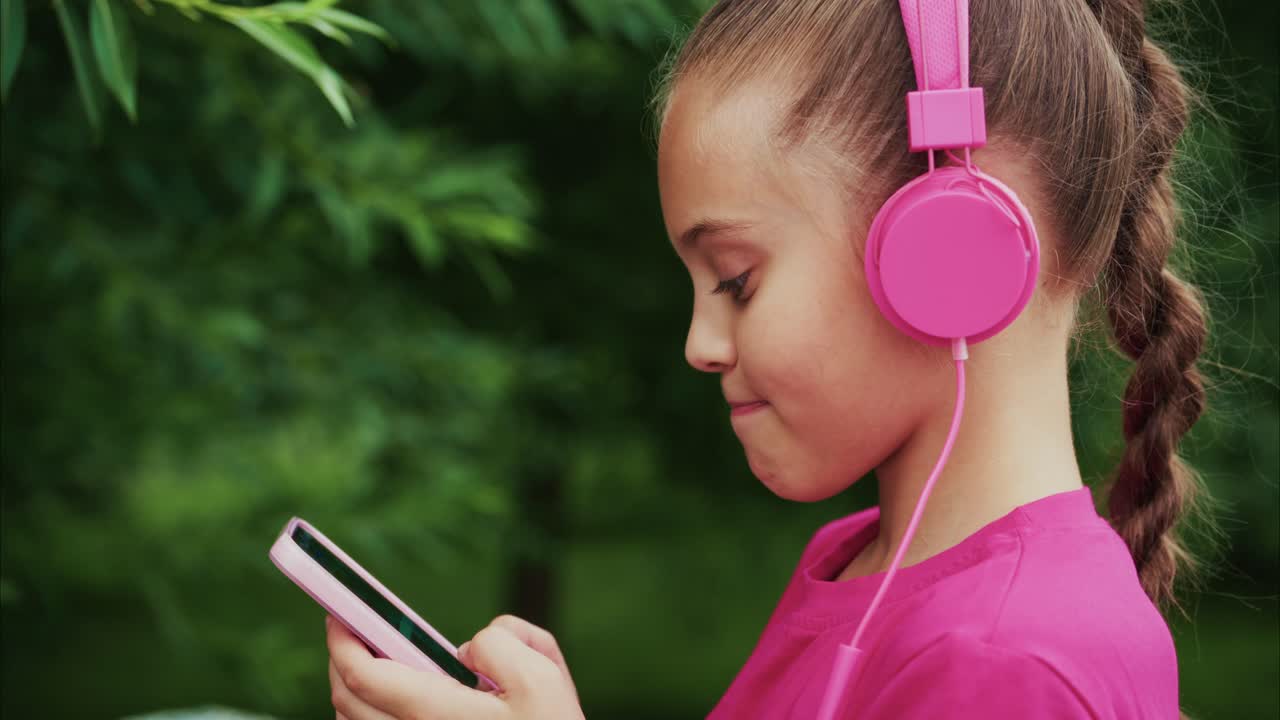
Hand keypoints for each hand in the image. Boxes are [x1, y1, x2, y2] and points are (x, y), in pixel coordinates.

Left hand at [326, 614, 584, 719]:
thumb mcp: (543, 675)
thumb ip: (498, 642)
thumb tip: (466, 649)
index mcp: (437, 715)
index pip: (362, 675)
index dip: (342, 638)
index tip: (338, 612)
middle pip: (347, 701)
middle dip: (341, 660)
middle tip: (353, 630)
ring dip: (355, 690)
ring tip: (377, 661)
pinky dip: (373, 715)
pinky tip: (398, 698)